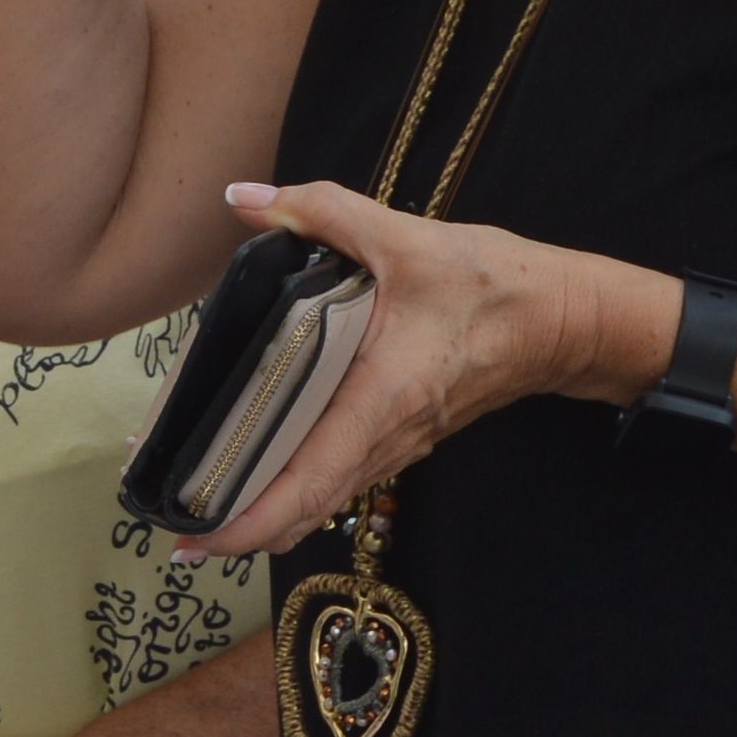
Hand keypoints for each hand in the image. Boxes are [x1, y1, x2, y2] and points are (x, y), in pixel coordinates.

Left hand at [177, 177, 617, 560]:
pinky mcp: (402, 435)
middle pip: (304, 510)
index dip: (247, 522)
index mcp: (378, 400)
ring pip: (322, 500)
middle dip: (239, 529)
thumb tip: (245, 198)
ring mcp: (396, 444)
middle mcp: (385, 438)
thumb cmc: (492, 286)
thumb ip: (321, 212)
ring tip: (201, 503)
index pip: (305, 485)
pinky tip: (259, 469)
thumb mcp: (405, 238)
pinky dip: (295, 488)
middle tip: (174, 528)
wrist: (562, 319)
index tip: (194, 539)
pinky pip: (339, 478)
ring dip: (264, 512)